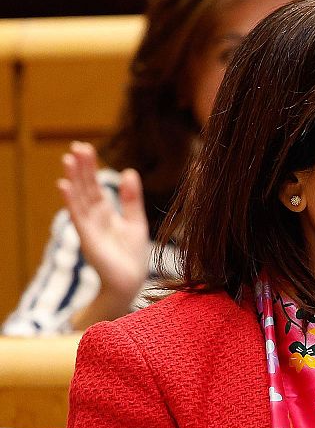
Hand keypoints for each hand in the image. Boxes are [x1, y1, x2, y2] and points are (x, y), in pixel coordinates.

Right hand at [59, 142, 153, 327]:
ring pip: (79, 198)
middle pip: (85, 187)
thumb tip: (128, 170)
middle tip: (76, 145)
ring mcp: (89, 226)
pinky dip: (71, 201)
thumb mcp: (135, 221)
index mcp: (105, 212)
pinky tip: (64, 186)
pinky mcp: (88, 238)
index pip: (95, 185)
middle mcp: (94, 217)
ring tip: (67, 159)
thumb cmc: (132, 254)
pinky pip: (78, 216)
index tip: (85, 147)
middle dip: (81, 167)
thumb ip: (131, 198)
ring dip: (73, 179)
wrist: (130, 281)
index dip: (90, 167)